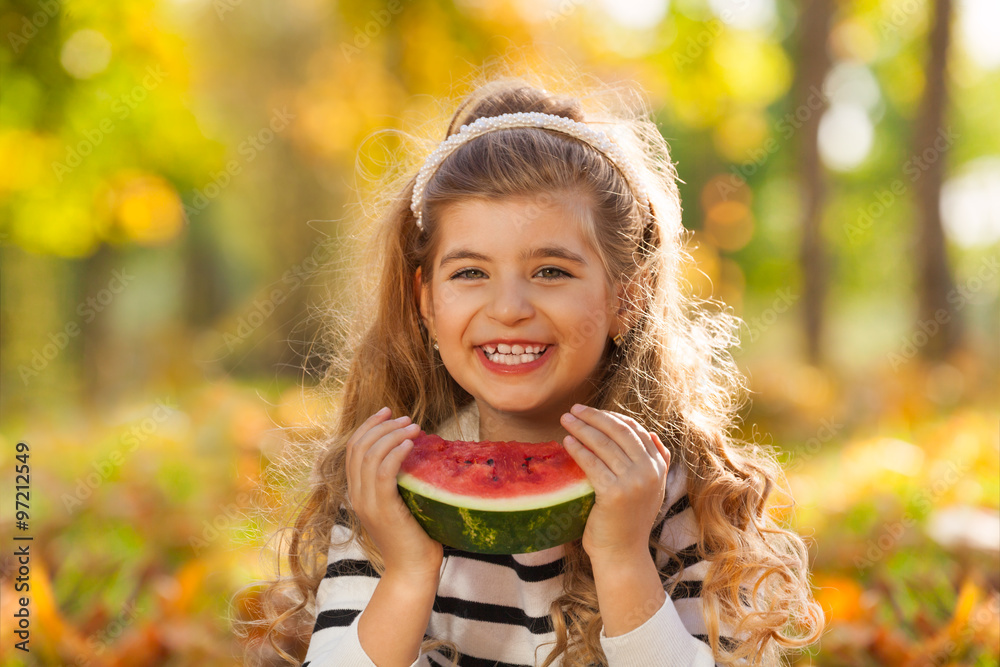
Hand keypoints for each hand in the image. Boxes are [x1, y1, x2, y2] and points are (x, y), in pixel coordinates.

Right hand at [346, 407, 443, 580]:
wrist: (412, 572)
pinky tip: (411, 443)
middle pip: (359, 447)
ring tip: (414, 426)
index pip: (354, 449)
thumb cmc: (415, 538)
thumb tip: (417, 452)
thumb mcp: (403, 503)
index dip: (369, 426)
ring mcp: (367, 503)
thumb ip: (401, 481)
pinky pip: (383, 472)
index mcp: (358, 493)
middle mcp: (357, 496)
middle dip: (382, 425)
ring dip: (392, 435)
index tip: (388, 411)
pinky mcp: (382, 509)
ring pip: (370, 455)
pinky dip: (396, 452)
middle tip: (406, 417)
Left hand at [559, 404, 670, 559]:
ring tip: (566, 420)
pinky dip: (578, 449)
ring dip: (582, 428)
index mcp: (659, 468)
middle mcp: (650, 472)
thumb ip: (654, 463)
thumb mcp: (650, 490)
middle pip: (619, 432)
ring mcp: (634, 482)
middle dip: (595, 417)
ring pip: (604, 444)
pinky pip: (592, 463)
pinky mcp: (615, 493)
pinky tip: (567, 441)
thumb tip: (651, 434)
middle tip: (574, 409)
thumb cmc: (628, 521)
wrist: (622, 555)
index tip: (592, 412)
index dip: (613, 417)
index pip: (635, 431)